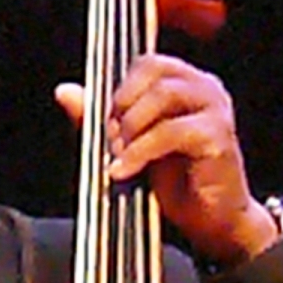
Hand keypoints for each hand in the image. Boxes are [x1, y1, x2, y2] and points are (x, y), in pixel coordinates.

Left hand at [55, 53, 279, 266]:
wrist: (213, 220)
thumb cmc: (175, 181)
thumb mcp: (130, 145)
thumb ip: (100, 118)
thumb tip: (64, 91)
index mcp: (186, 83)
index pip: (147, 62)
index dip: (120, 87)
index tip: (105, 120)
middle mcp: (205, 88)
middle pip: (154, 71)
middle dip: (122, 104)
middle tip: (109, 138)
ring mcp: (215, 110)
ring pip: (164, 95)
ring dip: (131, 124)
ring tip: (116, 154)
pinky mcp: (218, 138)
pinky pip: (170, 133)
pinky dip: (140, 151)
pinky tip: (123, 170)